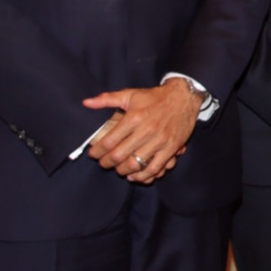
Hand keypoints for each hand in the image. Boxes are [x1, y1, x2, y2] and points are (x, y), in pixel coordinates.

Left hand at [83, 80, 202, 183]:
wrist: (184, 97)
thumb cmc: (155, 97)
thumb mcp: (130, 94)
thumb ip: (106, 99)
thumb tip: (86, 103)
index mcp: (134, 118)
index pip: (109, 141)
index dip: (97, 151)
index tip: (93, 154)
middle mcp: (146, 130)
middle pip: (119, 155)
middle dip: (106, 163)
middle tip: (102, 163)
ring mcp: (160, 141)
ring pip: (135, 164)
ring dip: (122, 170)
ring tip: (117, 169)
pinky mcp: (171, 148)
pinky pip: (155, 168)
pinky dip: (142, 176)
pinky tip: (134, 175)